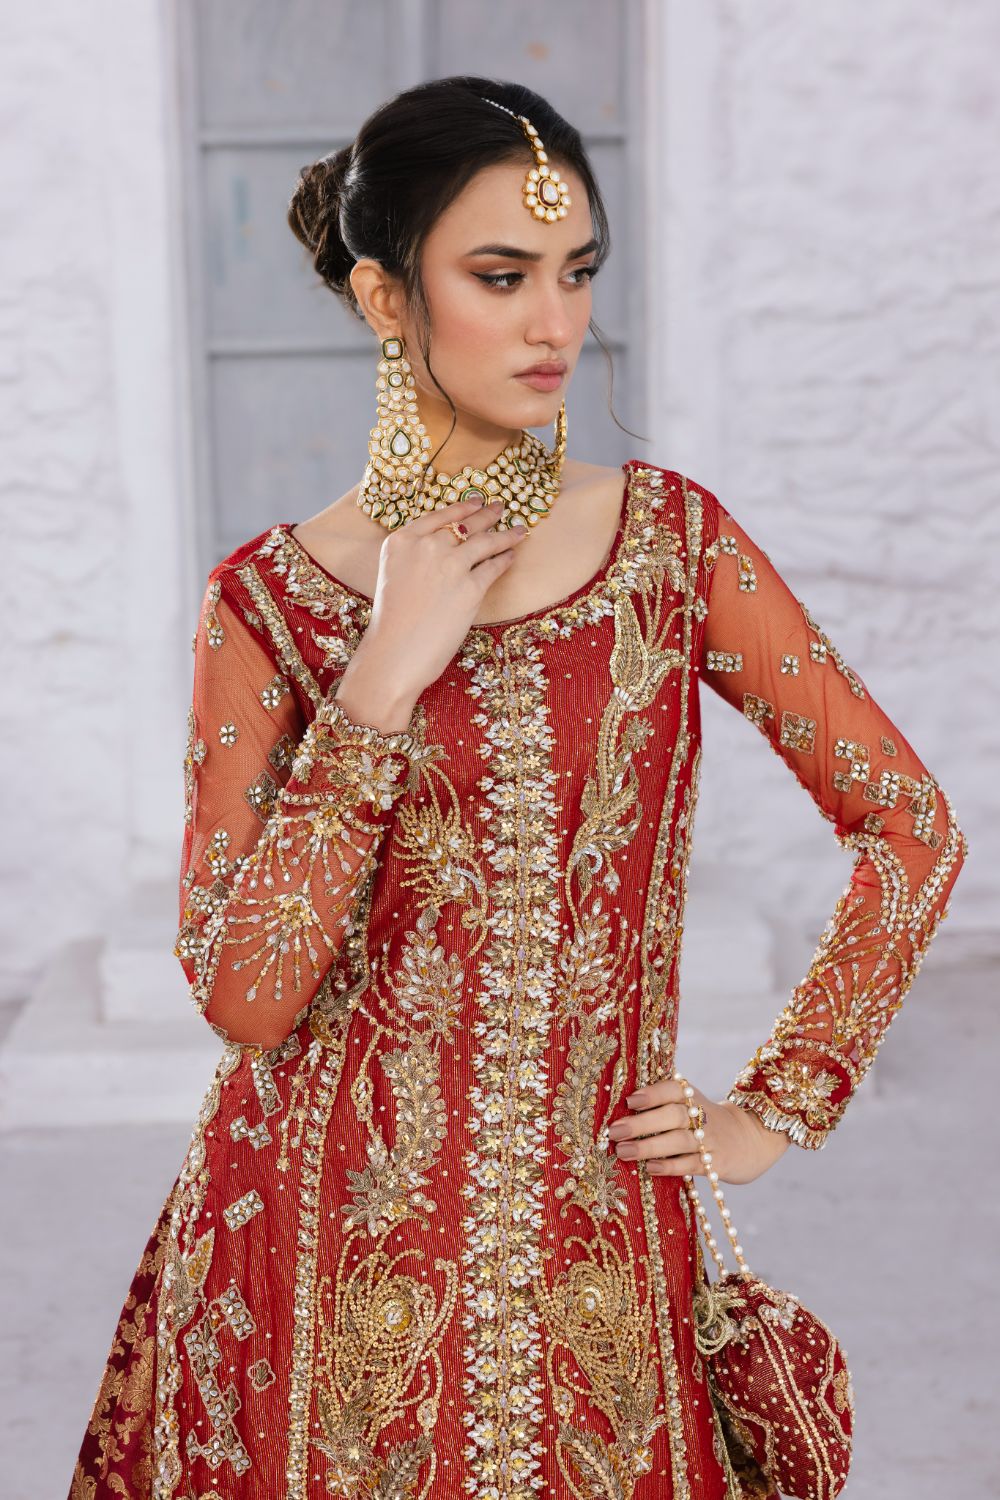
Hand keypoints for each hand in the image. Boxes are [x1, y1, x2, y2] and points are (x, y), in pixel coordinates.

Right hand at [351, 497, 528, 703]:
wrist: (395, 651)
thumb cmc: (392, 621)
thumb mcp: (394, 574)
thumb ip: (415, 556)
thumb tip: (446, 547)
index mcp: (402, 541)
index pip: (439, 516)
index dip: (462, 508)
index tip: (476, 501)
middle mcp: (427, 546)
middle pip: (465, 525)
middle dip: (487, 514)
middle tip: (500, 507)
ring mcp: (451, 565)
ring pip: (486, 542)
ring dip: (506, 534)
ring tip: (519, 531)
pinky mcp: (471, 587)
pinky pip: (494, 567)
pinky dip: (505, 560)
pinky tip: (511, 557)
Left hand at [607, 1076, 789, 1184]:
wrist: (751, 1139)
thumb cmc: (705, 1121)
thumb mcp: (692, 1103)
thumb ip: (664, 1102)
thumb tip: (620, 1108)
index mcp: (693, 1096)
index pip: (674, 1089)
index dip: (653, 1093)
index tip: (630, 1100)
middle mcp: (703, 1115)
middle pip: (673, 1115)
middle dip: (642, 1123)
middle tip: (615, 1131)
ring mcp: (711, 1140)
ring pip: (679, 1141)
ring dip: (649, 1146)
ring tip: (623, 1151)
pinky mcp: (717, 1163)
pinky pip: (691, 1164)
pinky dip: (670, 1166)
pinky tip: (650, 1168)